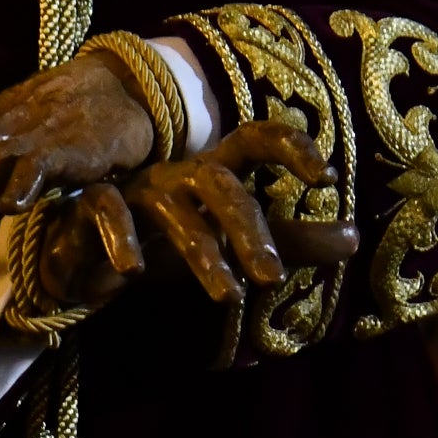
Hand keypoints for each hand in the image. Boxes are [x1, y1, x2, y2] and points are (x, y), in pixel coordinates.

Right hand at [22, 122, 359, 318]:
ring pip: (174, 208)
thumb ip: (291, 242)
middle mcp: (178, 175)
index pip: (256, 140)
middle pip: (221, 183)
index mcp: (214, 173)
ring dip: (202, 251)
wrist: (82, 260)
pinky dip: (121, 240)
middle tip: (273, 278)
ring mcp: (135, 189)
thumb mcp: (232, 246)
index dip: (290, 146)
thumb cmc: (165, 246)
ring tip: (228, 296)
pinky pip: (107, 211)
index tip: (324, 175)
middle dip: (249, 229)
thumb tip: (355, 238)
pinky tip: (133, 273)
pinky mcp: (91, 208)